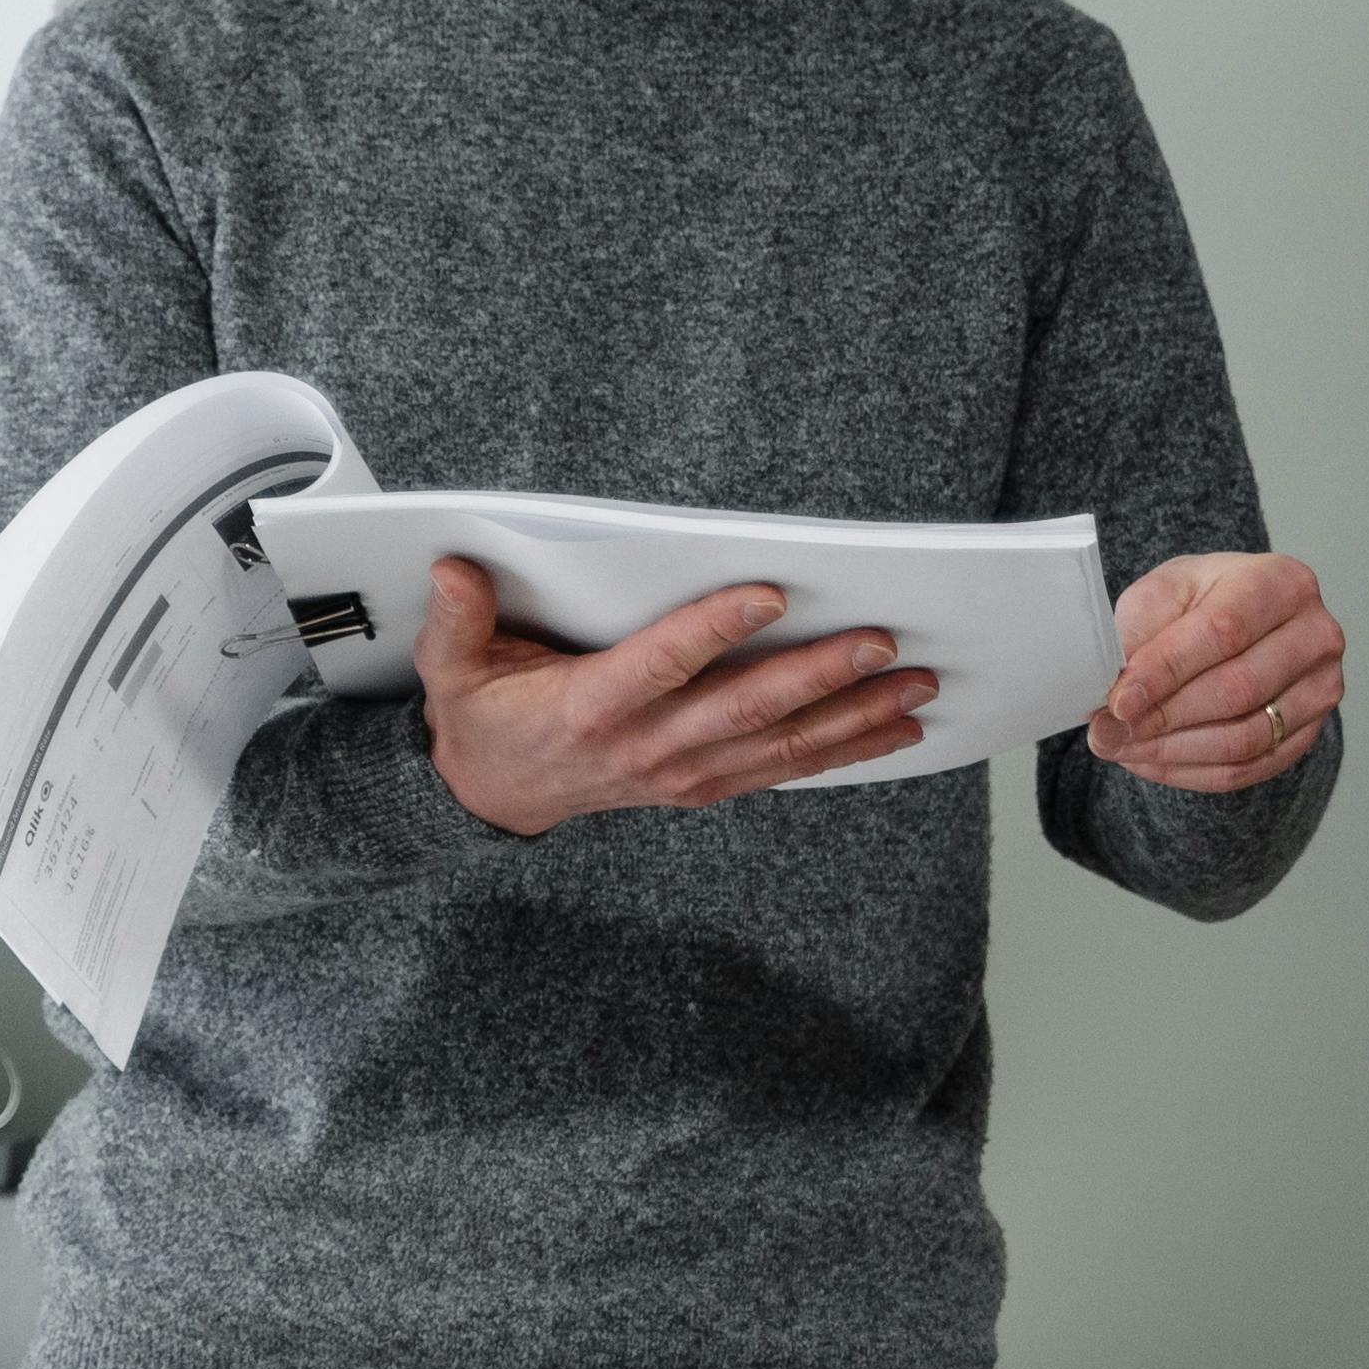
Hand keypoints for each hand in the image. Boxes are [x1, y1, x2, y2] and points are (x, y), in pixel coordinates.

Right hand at [416, 557, 938, 834]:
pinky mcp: (703, 785)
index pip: (664, 664)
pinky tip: (895, 731)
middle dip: (820, 674)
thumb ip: (459, 620)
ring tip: (915, 686)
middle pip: (745, 708)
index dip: (716, 629)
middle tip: (880, 641)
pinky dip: (845, 752)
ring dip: (854, 717)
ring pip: (781, 745)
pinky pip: (784, 768)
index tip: (770, 592)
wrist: (490, 799)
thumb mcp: (454, 669)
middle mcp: (647, 746)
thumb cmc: (485, 721)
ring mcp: (681, 773)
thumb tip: (454, 569)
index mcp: (592, 708)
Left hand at [1089, 550, 1344, 790]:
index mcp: (1282, 582)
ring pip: (1245, 738)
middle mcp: (1315, 635)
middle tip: (1107, 731)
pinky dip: (1191, 772)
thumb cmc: (1201, 600)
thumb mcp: (1164, 593)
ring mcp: (1321, 688)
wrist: (1240, 619)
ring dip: (1173, 751)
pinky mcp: (1310, 733)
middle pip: (1238, 690)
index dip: (1166, 671)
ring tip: (1121, 747)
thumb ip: (1140, 633)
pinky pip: (1249, 769)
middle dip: (1164, 717)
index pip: (1223, 631)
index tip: (1117, 700)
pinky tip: (1151, 760)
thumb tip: (1114, 693)